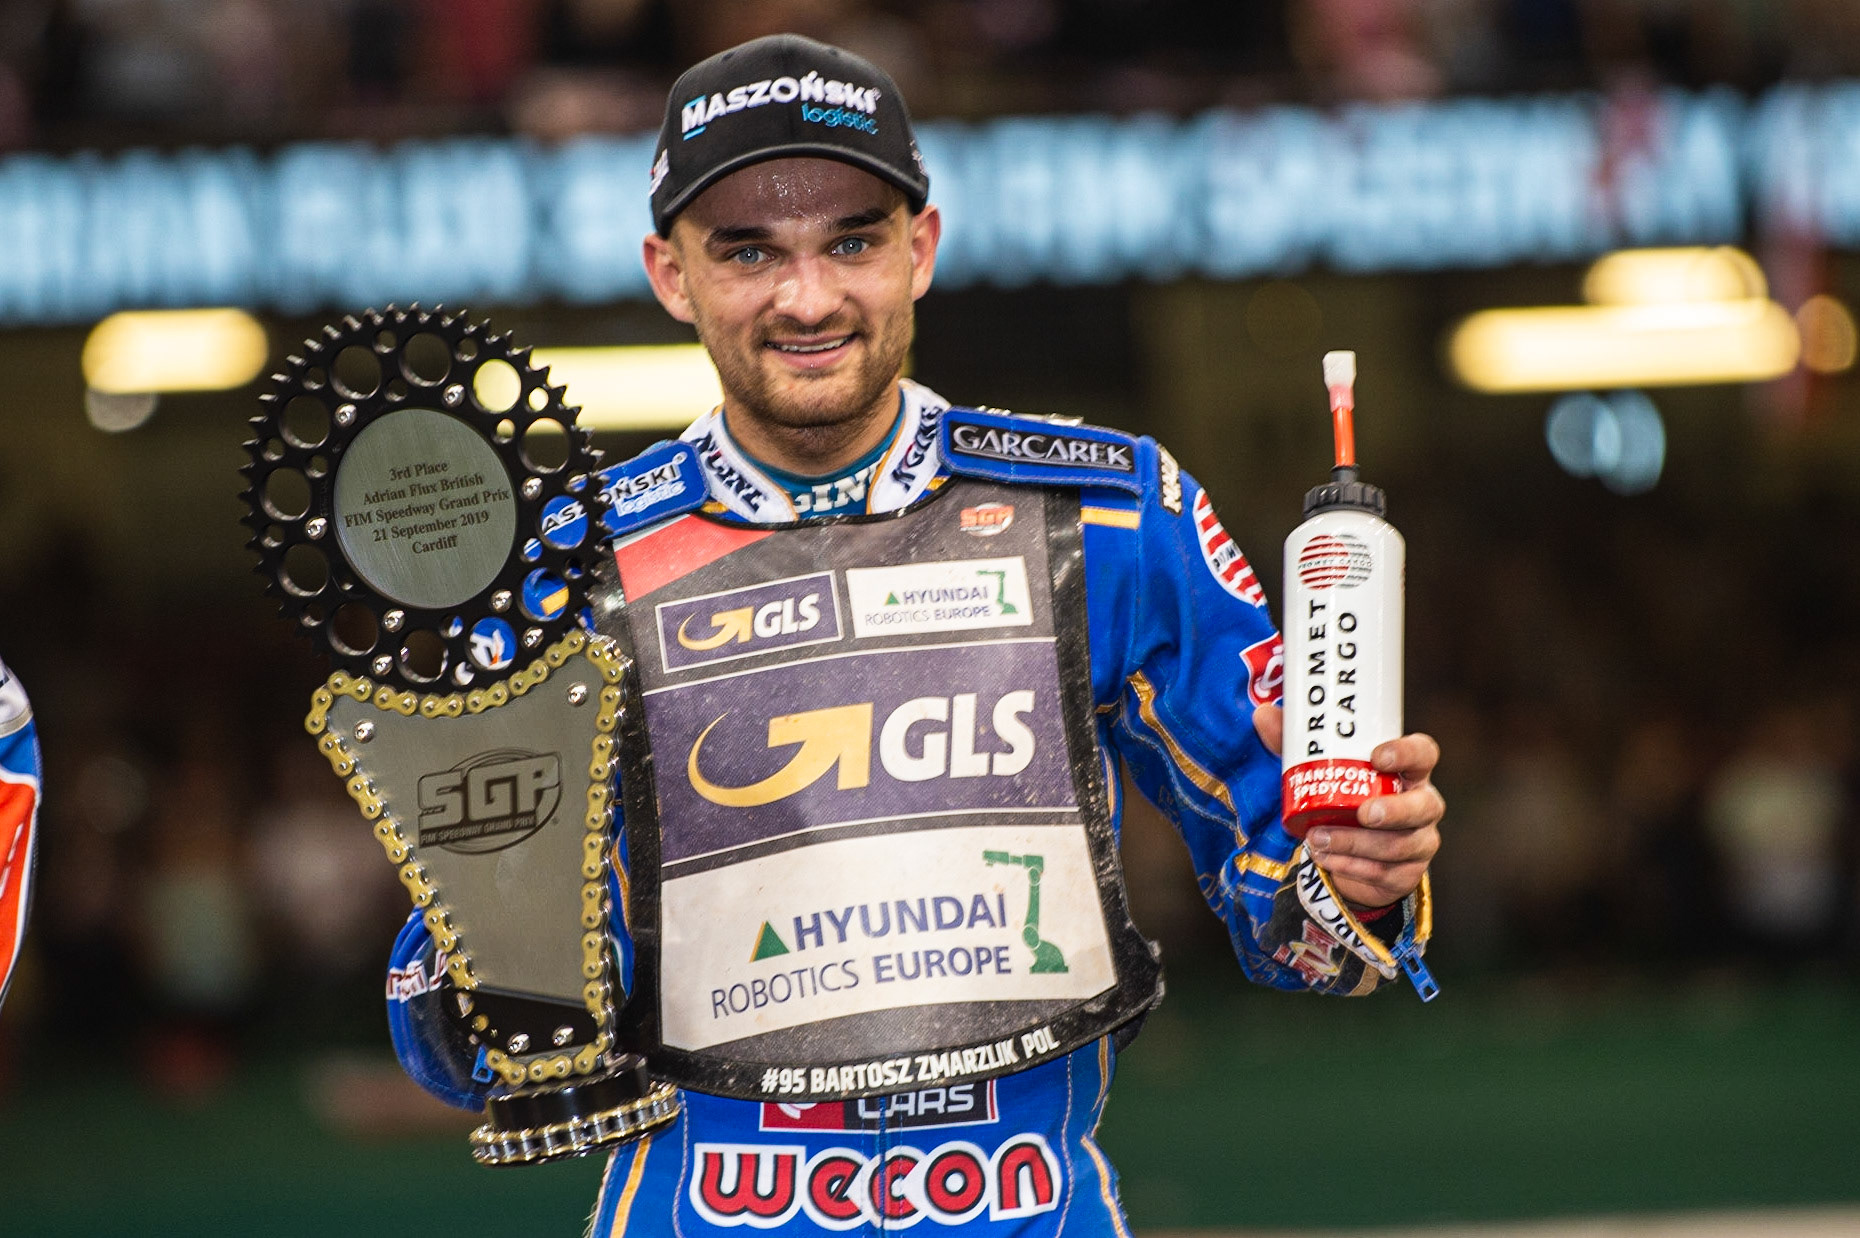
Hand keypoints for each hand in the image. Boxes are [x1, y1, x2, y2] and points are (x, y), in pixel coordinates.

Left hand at [1252, 705, 1442, 908]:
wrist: (1350, 855)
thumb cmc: (1341, 800)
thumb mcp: (1318, 772)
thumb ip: (1293, 746)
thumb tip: (1263, 714)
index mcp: (1408, 770)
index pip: (1423, 753)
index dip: (1407, 753)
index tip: (1377, 757)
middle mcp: (1422, 804)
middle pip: (1424, 806)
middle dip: (1393, 811)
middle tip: (1361, 812)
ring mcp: (1420, 840)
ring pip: (1400, 845)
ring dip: (1356, 844)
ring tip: (1318, 840)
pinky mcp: (1408, 873)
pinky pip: (1385, 873)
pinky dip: (1352, 867)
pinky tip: (1326, 860)